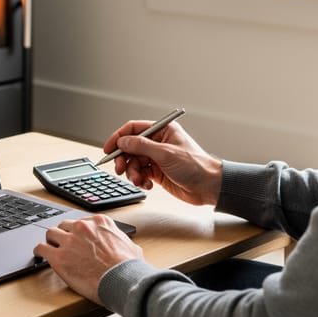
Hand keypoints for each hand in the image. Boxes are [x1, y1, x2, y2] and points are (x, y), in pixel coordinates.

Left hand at [34, 215, 142, 303]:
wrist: (122, 281)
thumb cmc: (128, 268)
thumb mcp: (130, 246)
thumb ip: (120, 240)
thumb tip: (123, 245)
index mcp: (99, 222)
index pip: (81, 222)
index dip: (77, 232)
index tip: (76, 238)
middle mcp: (83, 228)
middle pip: (64, 226)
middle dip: (63, 235)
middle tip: (63, 245)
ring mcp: (69, 241)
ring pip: (50, 234)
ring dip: (51, 242)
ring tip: (50, 249)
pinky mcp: (59, 257)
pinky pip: (41, 248)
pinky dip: (39, 252)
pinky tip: (40, 256)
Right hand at [102, 119, 221, 205]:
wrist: (209, 187)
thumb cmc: (196, 166)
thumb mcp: (165, 153)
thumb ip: (141, 146)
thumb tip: (123, 141)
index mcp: (162, 130)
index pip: (134, 129)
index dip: (118, 137)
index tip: (108, 148)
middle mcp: (158, 143)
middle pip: (130, 147)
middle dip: (123, 159)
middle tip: (119, 169)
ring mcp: (157, 158)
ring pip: (133, 162)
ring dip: (132, 172)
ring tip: (139, 180)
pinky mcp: (157, 172)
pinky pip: (140, 174)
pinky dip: (140, 180)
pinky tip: (148, 185)